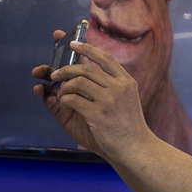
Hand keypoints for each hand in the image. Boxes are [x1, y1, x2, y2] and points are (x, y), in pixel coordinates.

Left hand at [32, 30, 151, 159]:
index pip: (105, 57)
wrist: (137, 148)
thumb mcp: (125, 99)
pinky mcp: (98, 114)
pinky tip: (64, 103)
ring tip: (61, 93)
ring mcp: (109, 100)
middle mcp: (119, 87)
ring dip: (64, 86)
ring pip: (78, 82)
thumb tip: (86, 71)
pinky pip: (73, 99)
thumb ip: (109, 84)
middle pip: (87, 68)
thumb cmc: (127, 125)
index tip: (72, 43)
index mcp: (126, 81)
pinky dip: (64, 99)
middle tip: (55, 74)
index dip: (87, 48)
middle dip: (67, 68)